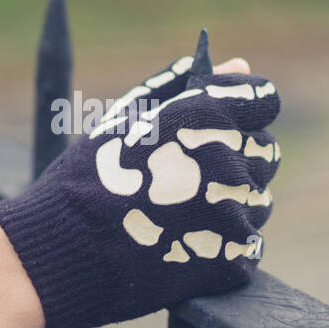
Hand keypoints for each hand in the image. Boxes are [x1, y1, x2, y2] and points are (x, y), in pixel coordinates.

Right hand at [0, 51, 280, 327]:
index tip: (217, 127)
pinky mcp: (231, 262)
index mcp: (207, 116)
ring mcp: (234, 215)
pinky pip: (248, 250)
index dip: (242, 111)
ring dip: (231, 206)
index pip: (264, 100)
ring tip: (181, 215)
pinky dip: (224, 250)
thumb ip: (189, 87)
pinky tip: (184, 246)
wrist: (63, 251)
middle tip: (189, 179)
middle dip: (237, 159)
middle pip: (265, 152)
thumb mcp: (130, 118)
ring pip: (258, 202)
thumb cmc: (88, 178)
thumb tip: (240, 65)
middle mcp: (230, 161)